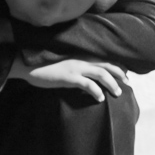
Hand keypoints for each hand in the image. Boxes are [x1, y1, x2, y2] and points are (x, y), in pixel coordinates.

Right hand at [11, 57, 128, 101]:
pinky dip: (96, 91)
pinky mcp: (68, 76)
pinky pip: (87, 84)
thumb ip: (74, 69)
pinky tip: (100, 98)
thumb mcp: (62, 65)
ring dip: (112, 83)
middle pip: (107, 65)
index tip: (124, 74)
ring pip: (102, 73)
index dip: (116, 66)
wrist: (27, 65)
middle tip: (127, 84)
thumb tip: (83, 79)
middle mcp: (80, 59)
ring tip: (118, 93)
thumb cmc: (42, 66)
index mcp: (79, 56)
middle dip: (120, 74)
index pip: (103, 59)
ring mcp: (75, 67)